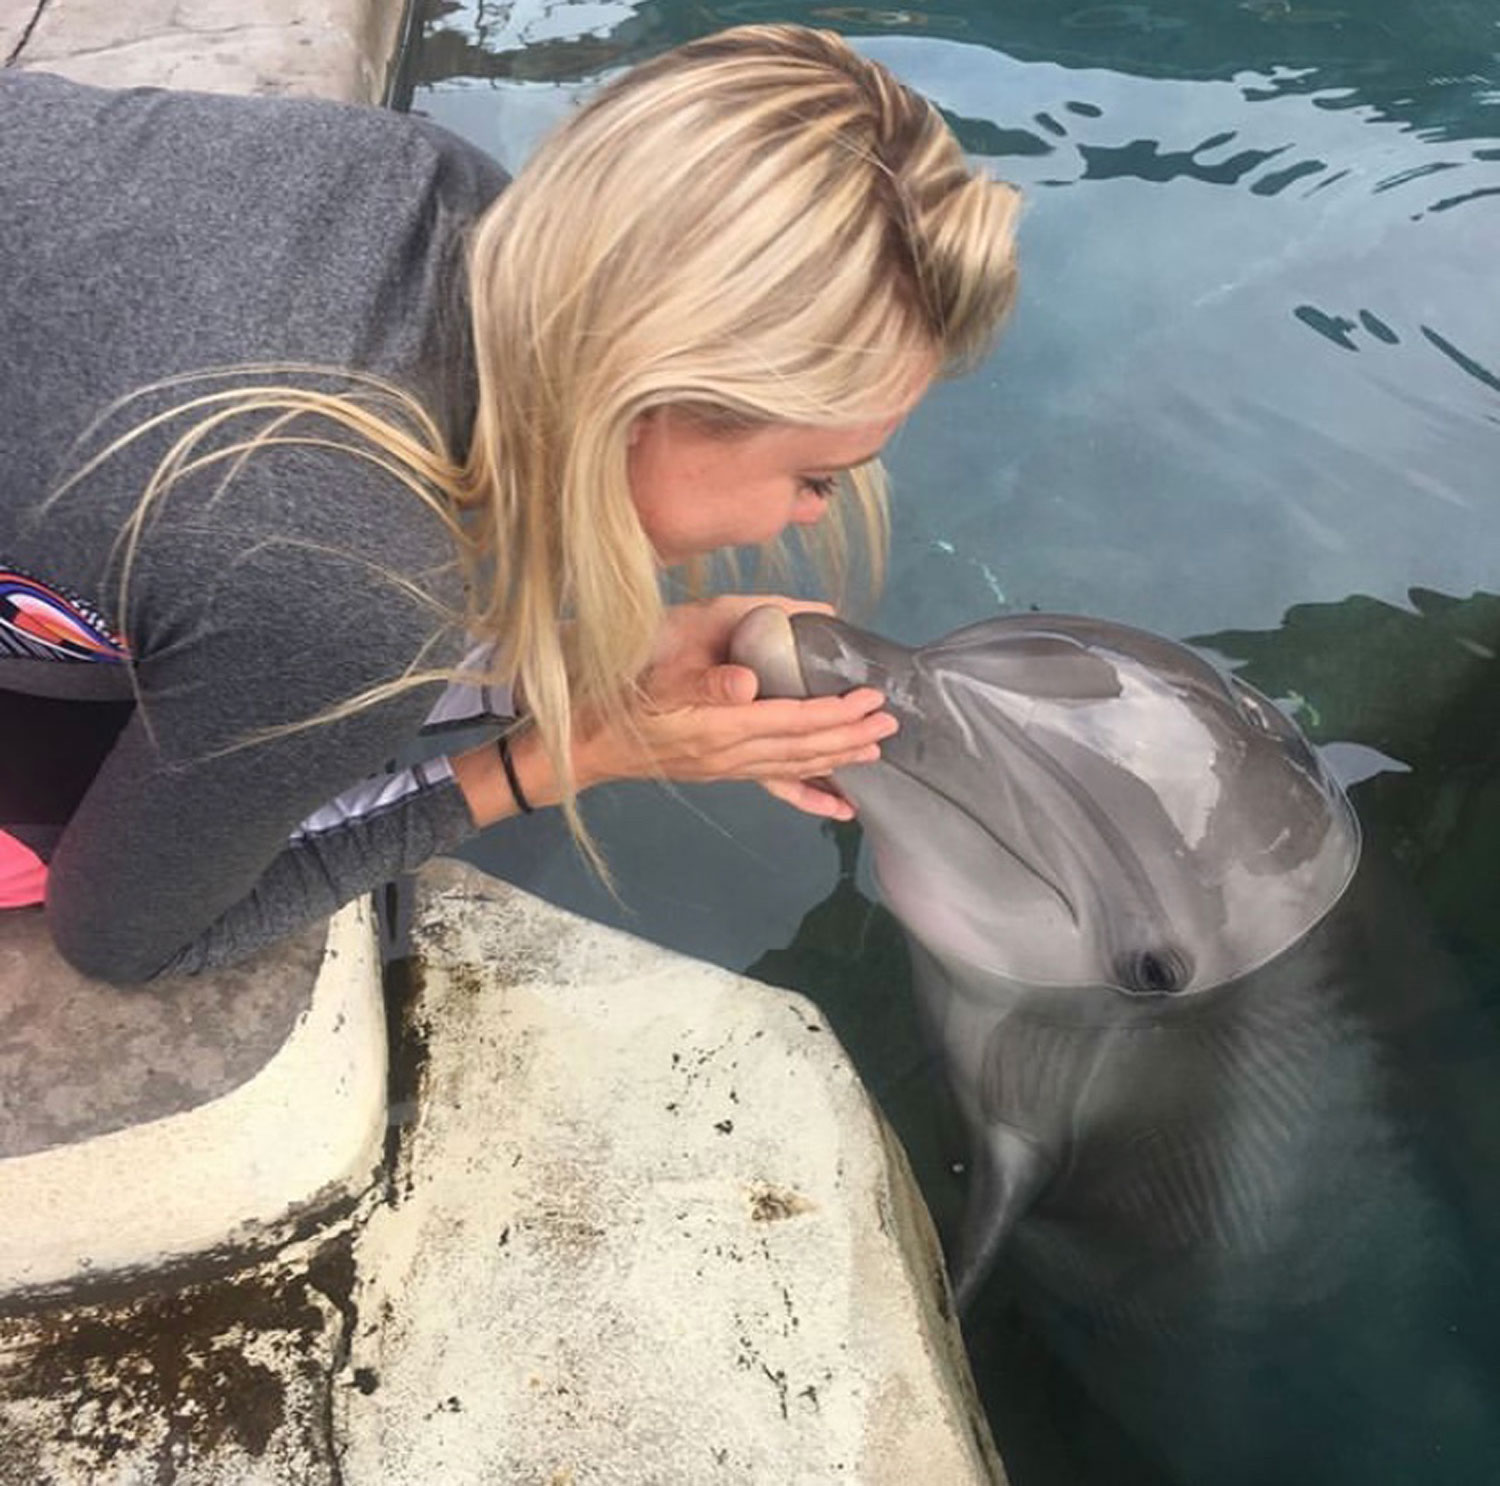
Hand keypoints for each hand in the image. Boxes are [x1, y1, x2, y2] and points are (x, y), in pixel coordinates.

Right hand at [577, 595, 897, 819]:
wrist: (585, 743)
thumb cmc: (617, 698)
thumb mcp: (653, 677)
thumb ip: (702, 680)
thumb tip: (748, 680)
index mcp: (720, 728)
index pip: (793, 720)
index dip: (834, 712)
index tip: (869, 698)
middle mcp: (732, 756)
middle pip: (805, 748)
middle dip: (850, 736)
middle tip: (891, 722)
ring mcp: (730, 768)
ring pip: (797, 767)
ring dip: (839, 759)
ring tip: (876, 750)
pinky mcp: (725, 773)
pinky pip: (777, 787)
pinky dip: (812, 797)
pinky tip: (839, 807)